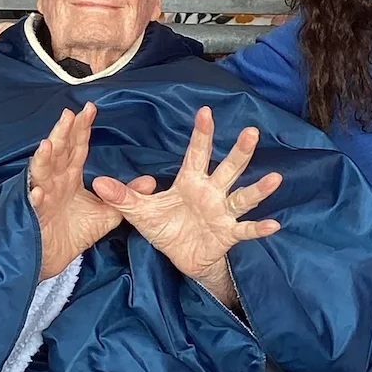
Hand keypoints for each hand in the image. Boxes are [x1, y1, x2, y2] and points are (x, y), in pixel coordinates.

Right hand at [29, 103, 153, 278]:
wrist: (52, 258)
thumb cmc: (72, 232)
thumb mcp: (106, 214)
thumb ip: (125, 196)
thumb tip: (150, 181)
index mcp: (69, 176)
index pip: (77, 148)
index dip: (82, 129)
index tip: (90, 109)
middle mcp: (54, 181)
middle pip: (59, 152)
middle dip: (63, 134)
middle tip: (70, 114)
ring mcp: (42, 196)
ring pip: (42, 172)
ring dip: (44, 159)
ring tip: (49, 144)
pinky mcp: (34, 215)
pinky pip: (34, 205)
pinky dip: (36, 197)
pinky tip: (40, 192)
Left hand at [93, 106, 282, 305]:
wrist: (183, 259)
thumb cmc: (166, 228)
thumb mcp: (141, 213)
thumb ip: (123, 196)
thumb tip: (97, 182)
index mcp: (191, 181)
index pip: (197, 154)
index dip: (202, 134)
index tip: (205, 111)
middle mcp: (212, 192)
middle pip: (228, 168)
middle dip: (240, 152)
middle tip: (251, 132)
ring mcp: (223, 212)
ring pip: (243, 197)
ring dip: (259, 188)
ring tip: (275, 178)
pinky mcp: (229, 233)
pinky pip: (246, 230)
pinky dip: (259, 228)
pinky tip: (274, 223)